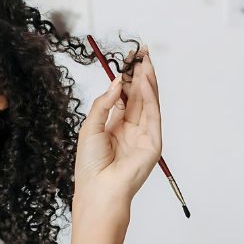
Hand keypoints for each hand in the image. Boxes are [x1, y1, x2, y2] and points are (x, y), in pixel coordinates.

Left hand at [73, 48, 162, 219]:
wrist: (98, 191)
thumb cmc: (90, 166)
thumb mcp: (90, 127)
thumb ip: (104, 103)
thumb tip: (118, 82)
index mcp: (116, 127)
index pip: (125, 96)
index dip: (127, 77)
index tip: (128, 58)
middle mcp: (132, 129)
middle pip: (139, 96)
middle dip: (140, 73)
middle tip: (141, 52)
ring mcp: (144, 136)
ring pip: (148, 102)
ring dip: (147, 80)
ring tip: (145, 60)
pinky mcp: (153, 143)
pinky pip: (153, 115)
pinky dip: (150, 96)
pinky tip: (145, 80)